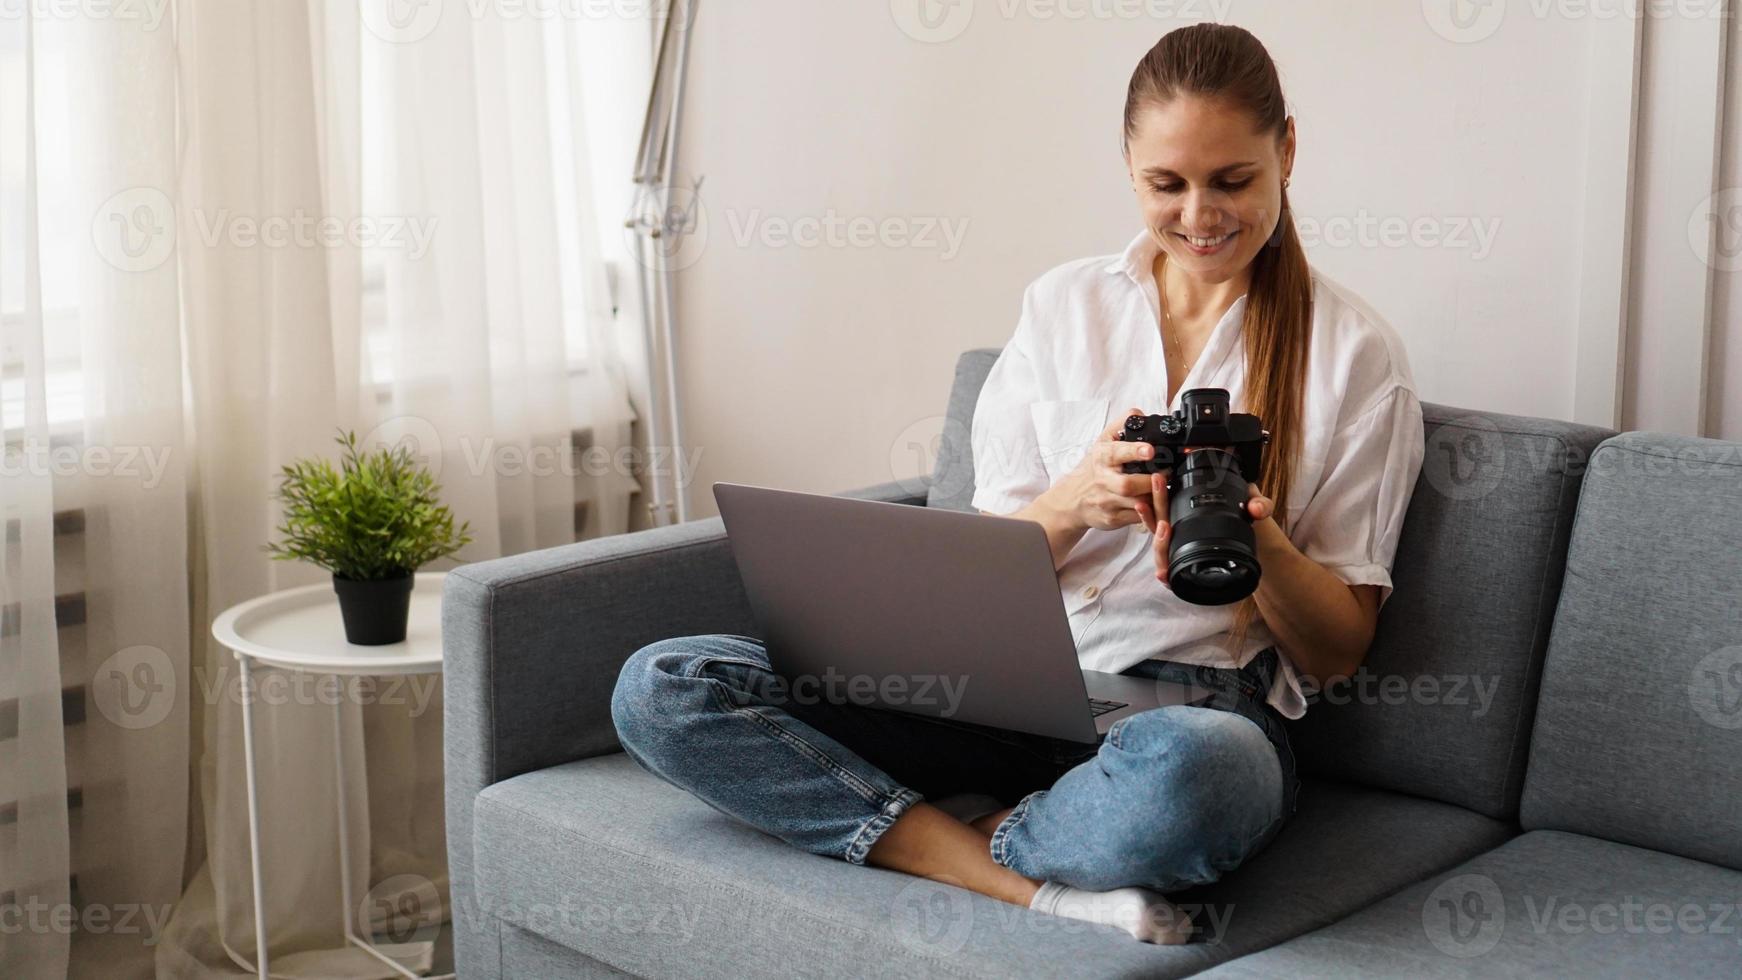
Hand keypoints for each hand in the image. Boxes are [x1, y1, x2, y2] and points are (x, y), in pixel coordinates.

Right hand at [1039, 407, 1162, 532]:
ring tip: (1163, 488)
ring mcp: (1107, 502)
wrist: (1072, 499)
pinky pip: (1137, 518)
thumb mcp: (1103, 442)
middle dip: (1150, 481)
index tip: (1150, 450)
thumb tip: (1140, 414)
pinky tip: (1155, 503)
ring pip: (1136, 503)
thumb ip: (1121, 424)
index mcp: (1102, 457)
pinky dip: (1150, 512)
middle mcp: (1103, 480)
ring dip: (1153, 497)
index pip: (1118, 453)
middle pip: (1128, 484)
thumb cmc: (1093, 468)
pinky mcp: (1112, 519)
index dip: (1135, 451)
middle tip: (1165, 475)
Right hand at [1153, 478, 1277, 588]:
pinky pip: (1171, 575)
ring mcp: (1182, 552)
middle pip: (1157, 524)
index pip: (1168, 502)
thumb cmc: (1252, 526)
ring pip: (1160, 550)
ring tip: (1163, 529)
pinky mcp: (1188, 573)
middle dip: (1150, 514)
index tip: (1158, 482)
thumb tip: (1255, 508)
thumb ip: (1260, 504)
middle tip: (1149, 502)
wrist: (1262, 552)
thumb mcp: (1258, 508)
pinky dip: (1165, 575)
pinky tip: (1163, 574)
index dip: (1158, 494)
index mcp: (1191, 513)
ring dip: (1157, 543)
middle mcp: (1181, 532)